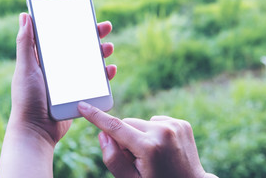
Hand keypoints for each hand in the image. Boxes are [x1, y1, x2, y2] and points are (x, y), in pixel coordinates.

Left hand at [0, 13, 115, 177]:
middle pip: (79, 46)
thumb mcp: (26, 69)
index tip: (85, 14)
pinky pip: (95, 81)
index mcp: (44, 58)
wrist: (37, 131)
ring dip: (101, 52)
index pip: (61, 35)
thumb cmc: (27, 99)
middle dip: (93, 35)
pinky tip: (111, 69)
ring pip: (90, 62)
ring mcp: (70, 81)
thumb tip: (25, 16)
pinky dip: (104, 74)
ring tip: (109, 47)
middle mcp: (58, 67)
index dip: (73, 23)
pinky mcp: (79, 93)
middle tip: (105, 27)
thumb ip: (25, 44)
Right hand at [78, 103, 215, 177]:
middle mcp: (163, 131)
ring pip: (142, 122)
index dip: (97, 117)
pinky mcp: (182, 123)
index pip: (116, 127)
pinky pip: (156, 121)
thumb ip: (113, 158)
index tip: (83, 106)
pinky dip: (154, 132)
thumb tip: (103, 134)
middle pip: (128, 124)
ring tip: (153, 155)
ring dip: (141, 135)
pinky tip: (162, 147)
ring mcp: (175, 125)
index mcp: (149, 147)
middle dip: (126, 138)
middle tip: (136, 158)